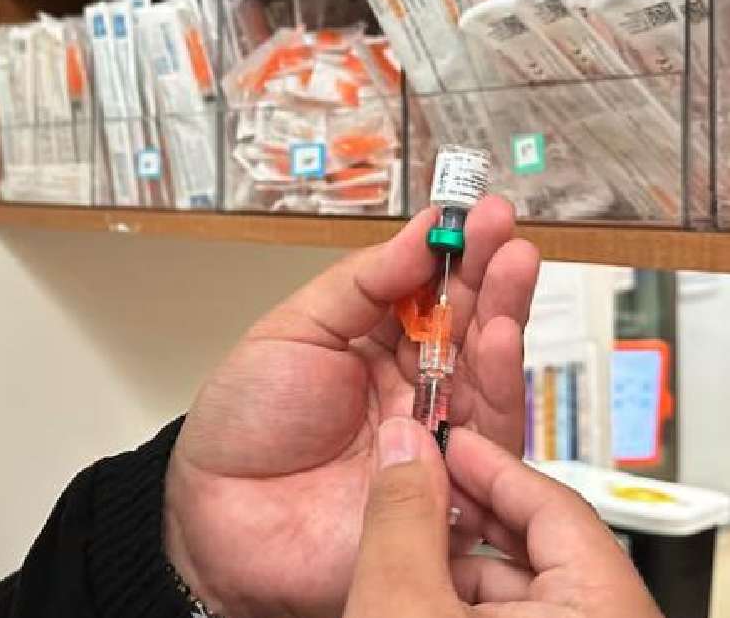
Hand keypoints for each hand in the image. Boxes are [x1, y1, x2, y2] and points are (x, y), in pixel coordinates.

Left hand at [164, 198, 539, 617]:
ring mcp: (432, 435)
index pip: (428, 291)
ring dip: (504, 316)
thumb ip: (360, 285)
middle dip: (491, 275)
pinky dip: (498, 383)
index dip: (453, 253)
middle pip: (468, 326)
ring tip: (511, 268)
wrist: (219, 515)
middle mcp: (412, 387)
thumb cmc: (244, 424)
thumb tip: (419, 233)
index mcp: (372, 346)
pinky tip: (499, 335)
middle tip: (506, 231)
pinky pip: (487, 436)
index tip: (475, 214)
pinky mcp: (448, 485)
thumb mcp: (292, 331)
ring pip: (487, 373)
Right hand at [344, 419, 661, 617]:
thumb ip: (401, 517)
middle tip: (417, 485)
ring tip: (407, 542)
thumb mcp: (399, 606)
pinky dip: (471, 603)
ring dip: (461, 559)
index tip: (440, 441)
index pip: (554, 503)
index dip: (483, 463)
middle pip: (543, 541)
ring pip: (530, 586)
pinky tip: (421, 596)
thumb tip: (403, 444)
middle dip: (466, 509)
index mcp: (602, 609)